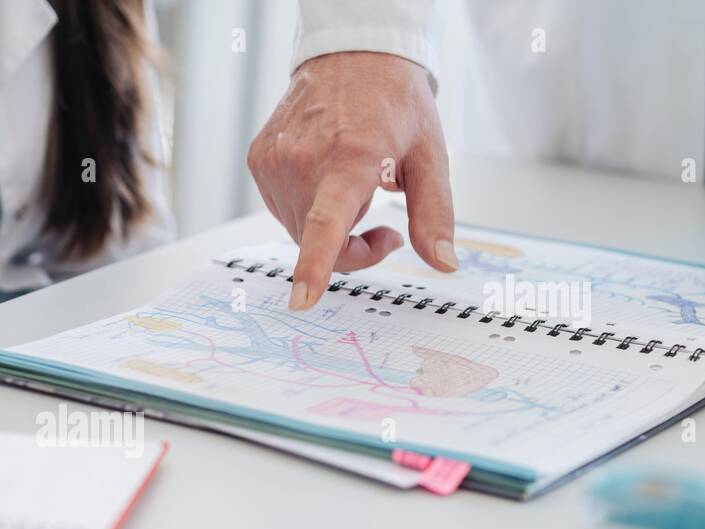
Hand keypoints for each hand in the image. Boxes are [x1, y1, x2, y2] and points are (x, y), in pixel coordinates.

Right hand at [247, 51, 456, 309]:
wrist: (351, 54)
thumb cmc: (394, 103)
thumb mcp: (430, 155)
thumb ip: (435, 215)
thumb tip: (444, 263)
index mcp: (351, 159)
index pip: (328, 224)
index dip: (315, 265)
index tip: (302, 298)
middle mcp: (305, 161)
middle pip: (319, 242)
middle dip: (353, 248)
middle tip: (387, 229)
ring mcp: (275, 161)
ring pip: (300, 231)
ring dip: (328, 229)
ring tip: (355, 193)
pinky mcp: (259, 160)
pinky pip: (284, 209)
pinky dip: (307, 207)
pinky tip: (325, 177)